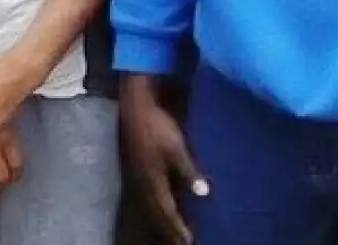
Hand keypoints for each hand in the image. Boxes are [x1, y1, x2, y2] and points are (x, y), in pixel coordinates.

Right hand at [120, 75, 206, 244]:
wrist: (135, 105)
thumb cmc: (157, 125)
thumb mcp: (176, 147)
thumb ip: (188, 171)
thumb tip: (203, 194)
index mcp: (153, 179)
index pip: (167, 210)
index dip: (178, 227)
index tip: (188, 241)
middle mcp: (143, 182)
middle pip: (157, 212)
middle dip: (169, 229)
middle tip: (182, 242)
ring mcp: (138, 175)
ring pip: (152, 204)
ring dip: (163, 219)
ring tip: (173, 231)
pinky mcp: (138, 168)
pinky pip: (149, 194)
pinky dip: (159, 205)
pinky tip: (164, 205)